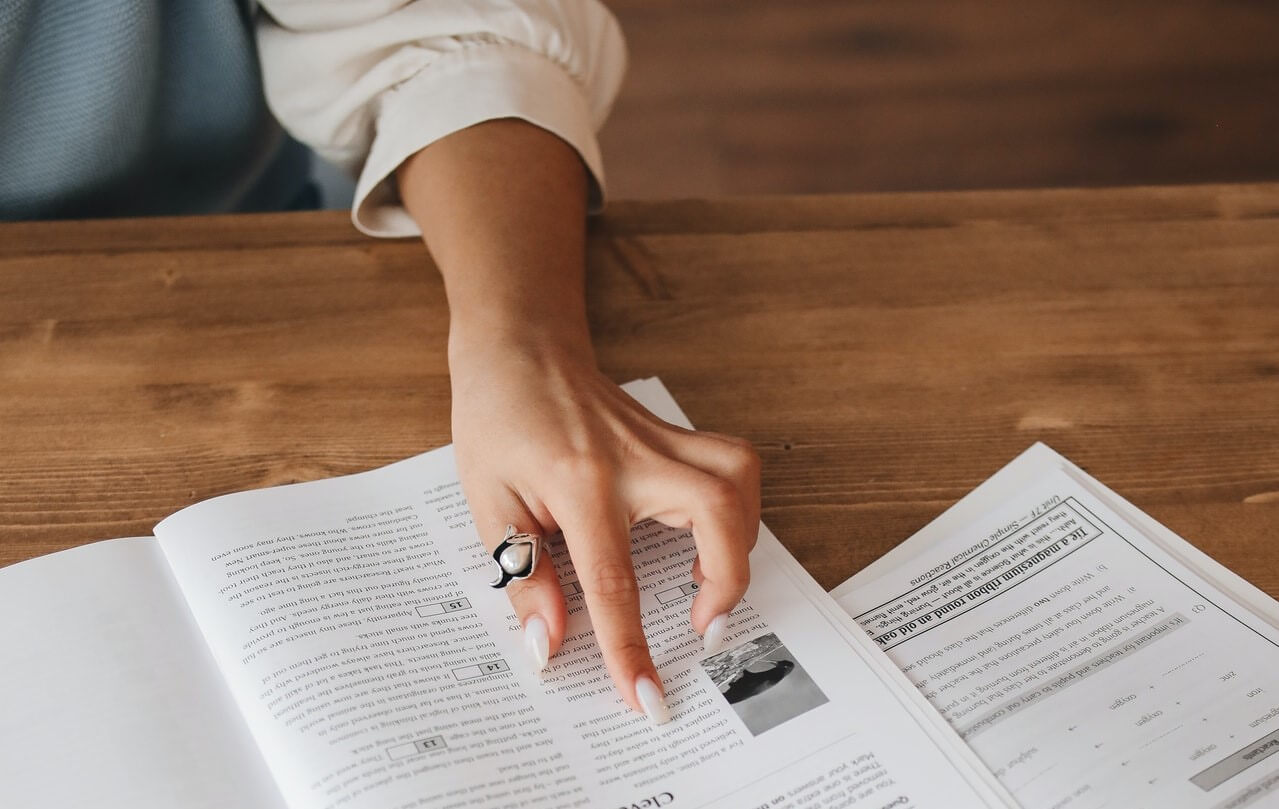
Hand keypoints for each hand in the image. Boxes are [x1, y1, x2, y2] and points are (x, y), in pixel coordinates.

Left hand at [449, 336, 759, 722]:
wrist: (520, 348)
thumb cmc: (498, 420)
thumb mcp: (488, 501)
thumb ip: (524, 574)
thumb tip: (551, 643)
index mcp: (578, 482)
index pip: (614, 582)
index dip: (630, 649)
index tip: (648, 700)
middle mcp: (634, 457)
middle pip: (717, 514)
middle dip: (726, 581)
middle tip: (701, 625)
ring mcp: (662, 440)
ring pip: (739, 479)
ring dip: (739, 540)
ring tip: (707, 582)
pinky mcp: (675, 433)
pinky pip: (732, 466)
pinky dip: (736, 507)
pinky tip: (706, 536)